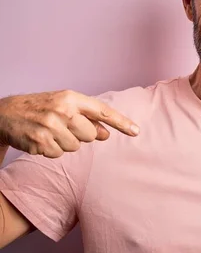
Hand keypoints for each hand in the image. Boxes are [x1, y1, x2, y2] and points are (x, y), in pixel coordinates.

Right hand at [0, 90, 138, 157]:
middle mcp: (62, 110)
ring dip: (66, 143)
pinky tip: (41, 139)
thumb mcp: (64, 105)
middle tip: (64, 127)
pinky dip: (52, 150)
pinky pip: (59, 155)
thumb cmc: (41, 108)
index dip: (121, 122)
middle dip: (82, 135)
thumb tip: (106, 134)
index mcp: (70, 97)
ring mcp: (50, 127)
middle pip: (91, 135)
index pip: (102, 111)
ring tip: (51, 132)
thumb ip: (87, 117)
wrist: (5, 113)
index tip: (136, 131)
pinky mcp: (40, 143)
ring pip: (76, 147)